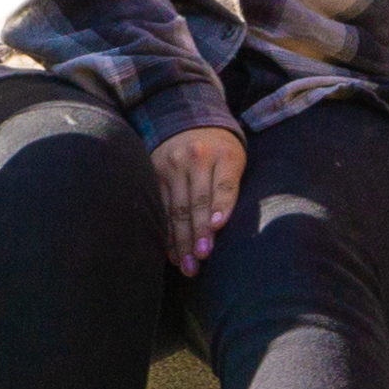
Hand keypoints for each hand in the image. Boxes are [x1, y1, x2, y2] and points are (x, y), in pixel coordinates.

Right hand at [153, 124, 248, 276]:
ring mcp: (172, 165)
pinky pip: (161, 208)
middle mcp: (196, 158)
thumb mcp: (234, 161)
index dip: (220, 207)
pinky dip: (166, 233)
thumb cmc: (221, 152)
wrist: (189, 122)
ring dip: (181, 241)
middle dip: (198, 234)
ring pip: (177, 209)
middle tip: (201, 259)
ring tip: (188, 266)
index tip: (217, 228)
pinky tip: (172, 253)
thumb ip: (232, 189)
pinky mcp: (154, 172)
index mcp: (223, 155)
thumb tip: (222, 230)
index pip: (224, 185)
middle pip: (197, 202)